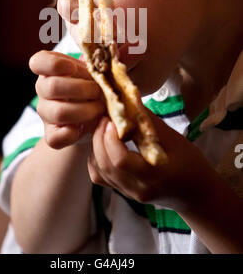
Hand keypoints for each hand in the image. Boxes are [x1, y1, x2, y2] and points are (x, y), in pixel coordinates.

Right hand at [29, 50, 105, 148]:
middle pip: (51, 86)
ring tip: (100, 108)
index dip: (53, 65)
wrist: (96, 117)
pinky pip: (56, 137)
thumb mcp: (101, 69)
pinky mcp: (52, 135)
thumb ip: (109, 59)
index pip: (38, 62)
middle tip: (99, 91)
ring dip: (85, 110)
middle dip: (81, 89)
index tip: (73, 68)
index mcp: (50, 69)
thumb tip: (127, 49)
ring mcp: (46, 112)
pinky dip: (74, 134)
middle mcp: (43, 89)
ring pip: (58, 112)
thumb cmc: (97, 86)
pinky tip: (89, 127)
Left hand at [87, 111, 214, 212]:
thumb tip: (129, 99)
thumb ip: (149, 122)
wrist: (198, 193)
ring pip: (99, 173)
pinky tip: (103, 145)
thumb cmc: (191, 163)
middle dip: (99, 139)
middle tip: (103, 119)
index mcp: (154, 175)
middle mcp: (138, 188)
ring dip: (95, 149)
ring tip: (102, 130)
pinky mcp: (125, 193)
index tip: (110, 119)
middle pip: (106, 166)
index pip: (120, 161)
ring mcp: (130, 194)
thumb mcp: (174, 139)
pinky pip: (101, 178)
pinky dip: (96, 160)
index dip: (109, 138)